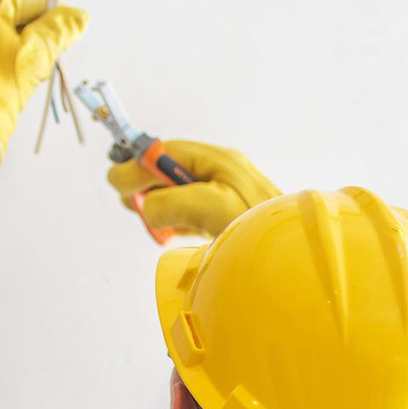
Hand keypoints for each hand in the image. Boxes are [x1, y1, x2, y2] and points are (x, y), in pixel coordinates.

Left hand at [0, 0, 88, 184]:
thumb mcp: (35, 55)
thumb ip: (58, 31)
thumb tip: (78, 16)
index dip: (50, 15)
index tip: (61, 36)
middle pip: (10, 16)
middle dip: (32, 35)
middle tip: (44, 60)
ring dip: (14, 50)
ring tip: (22, 76)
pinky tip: (2, 82)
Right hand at [107, 141, 280, 239]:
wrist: (291, 256)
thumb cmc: (257, 226)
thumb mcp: (209, 208)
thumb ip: (170, 201)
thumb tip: (144, 206)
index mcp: (218, 161)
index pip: (166, 152)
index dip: (138, 164)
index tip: (117, 181)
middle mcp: (220, 173)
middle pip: (167, 172)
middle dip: (146, 187)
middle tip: (133, 206)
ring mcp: (222, 196)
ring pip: (175, 194)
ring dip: (159, 208)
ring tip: (157, 225)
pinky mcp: (223, 219)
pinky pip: (188, 214)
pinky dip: (174, 223)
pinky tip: (174, 234)